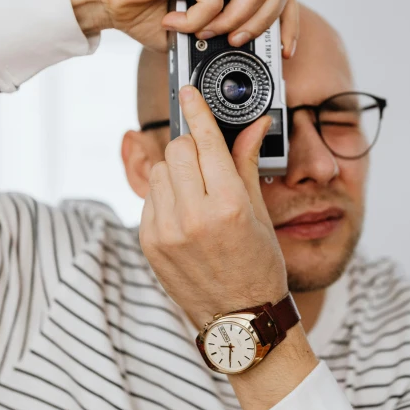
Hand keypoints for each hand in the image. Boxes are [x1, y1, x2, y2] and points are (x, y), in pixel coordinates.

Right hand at [65, 0, 297, 57]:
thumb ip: (225, 37)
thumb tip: (252, 55)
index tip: (285, 52)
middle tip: (237, 41)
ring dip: (230, 22)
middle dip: (264, 23)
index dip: (288, 22)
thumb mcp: (198, 33)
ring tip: (201, 32)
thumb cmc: (147, 12)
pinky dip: (197, 20)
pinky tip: (174, 20)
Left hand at [139, 85, 287, 329]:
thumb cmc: (259, 266)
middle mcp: (193, 218)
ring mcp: (166, 232)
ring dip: (178, 172)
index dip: (196, 111)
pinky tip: (186, 216)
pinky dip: (166, 196)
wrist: (240, 319)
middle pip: (177, 150)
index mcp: (228, 207)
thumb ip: (247, 162)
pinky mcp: (149, 243)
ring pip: (160, 171)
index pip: (206, 142)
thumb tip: (256, 124)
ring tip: (199, 197)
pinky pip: (150, 197)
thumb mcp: (259, 213)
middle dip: (193, 148)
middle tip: (209, 164)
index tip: (187, 89)